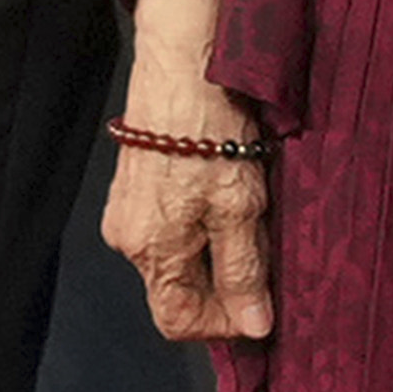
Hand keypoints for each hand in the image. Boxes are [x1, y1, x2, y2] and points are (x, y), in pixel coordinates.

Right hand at [101, 131, 275, 344]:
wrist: (183, 65)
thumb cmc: (210, 130)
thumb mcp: (240, 208)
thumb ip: (243, 272)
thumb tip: (252, 326)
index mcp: (151, 252)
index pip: (178, 322)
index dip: (221, 326)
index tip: (260, 311)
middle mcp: (129, 240)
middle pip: (178, 291)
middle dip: (223, 288)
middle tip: (264, 259)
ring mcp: (128, 212)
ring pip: (177, 259)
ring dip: (215, 253)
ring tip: (248, 215)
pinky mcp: (135, 188)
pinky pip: (170, 228)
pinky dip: (201, 225)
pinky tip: (225, 194)